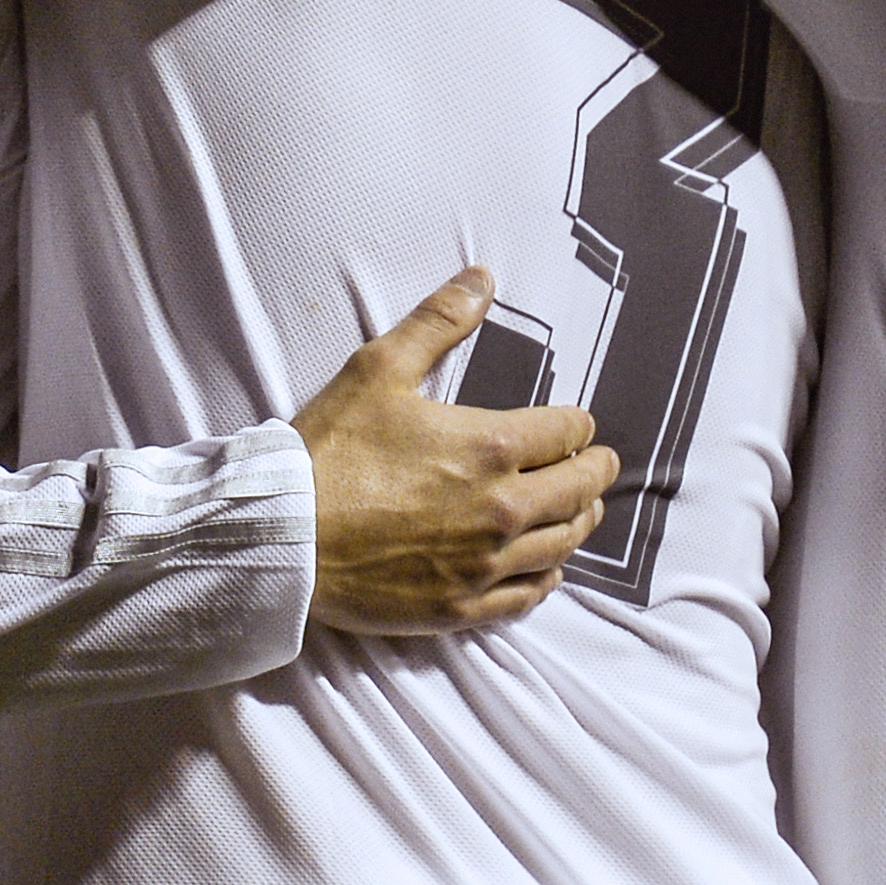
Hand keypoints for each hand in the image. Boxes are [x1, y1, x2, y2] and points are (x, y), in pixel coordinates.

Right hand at [293, 269, 618, 634]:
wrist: (284, 535)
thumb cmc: (330, 451)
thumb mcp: (379, 368)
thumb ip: (438, 321)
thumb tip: (481, 279)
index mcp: (491, 447)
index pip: (567, 433)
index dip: (578, 424)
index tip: (579, 425)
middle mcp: (502, 508)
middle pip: (578, 490)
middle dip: (595, 472)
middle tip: (602, 465)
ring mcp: (485, 563)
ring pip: (561, 544)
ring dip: (580, 522)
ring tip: (585, 511)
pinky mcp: (462, 606)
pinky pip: (528, 595)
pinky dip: (546, 578)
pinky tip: (548, 569)